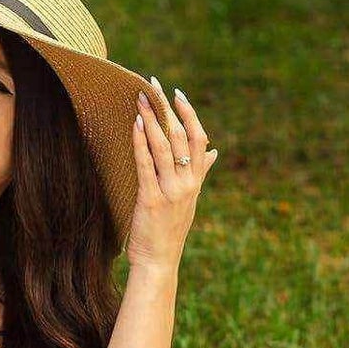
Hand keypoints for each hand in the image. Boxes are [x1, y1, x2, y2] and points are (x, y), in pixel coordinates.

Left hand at [125, 80, 218, 272]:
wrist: (159, 262)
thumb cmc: (170, 230)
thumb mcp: (190, 199)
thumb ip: (202, 172)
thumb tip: (214, 151)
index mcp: (196, 181)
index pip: (199, 139)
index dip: (189, 114)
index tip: (177, 94)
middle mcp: (187, 184)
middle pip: (181, 137)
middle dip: (166, 109)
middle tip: (153, 85)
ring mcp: (170, 192)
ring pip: (164, 147)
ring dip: (151, 120)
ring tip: (140, 99)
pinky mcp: (151, 200)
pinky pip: (146, 165)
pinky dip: (140, 143)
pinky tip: (134, 125)